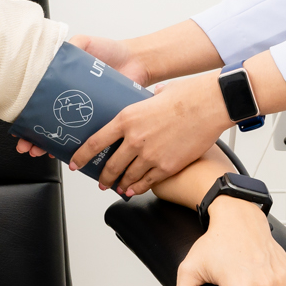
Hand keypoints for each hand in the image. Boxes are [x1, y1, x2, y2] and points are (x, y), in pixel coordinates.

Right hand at [13, 34, 153, 159]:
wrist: (137, 62)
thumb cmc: (112, 52)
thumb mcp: (85, 44)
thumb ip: (70, 47)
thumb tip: (53, 52)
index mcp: (63, 85)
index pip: (40, 104)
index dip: (28, 116)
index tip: (21, 127)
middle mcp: (72, 102)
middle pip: (47, 123)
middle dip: (34, 138)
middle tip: (28, 146)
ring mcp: (85, 114)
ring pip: (64, 134)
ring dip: (50, 146)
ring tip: (41, 151)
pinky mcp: (101, 122)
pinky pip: (87, 138)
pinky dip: (77, 147)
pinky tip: (66, 152)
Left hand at [70, 72, 228, 194]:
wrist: (209, 105)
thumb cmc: (187, 96)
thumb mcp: (156, 95)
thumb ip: (147, 102)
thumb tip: (151, 97)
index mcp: (127, 118)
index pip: (96, 142)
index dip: (82, 155)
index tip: (76, 163)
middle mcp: (134, 139)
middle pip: (111, 165)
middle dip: (103, 177)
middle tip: (101, 182)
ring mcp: (149, 155)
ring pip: (127, 177)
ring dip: (121, 184)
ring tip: (119, 187)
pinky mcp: (166, 166)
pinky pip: (146, 182)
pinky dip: (138, 188)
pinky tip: (134, 190)